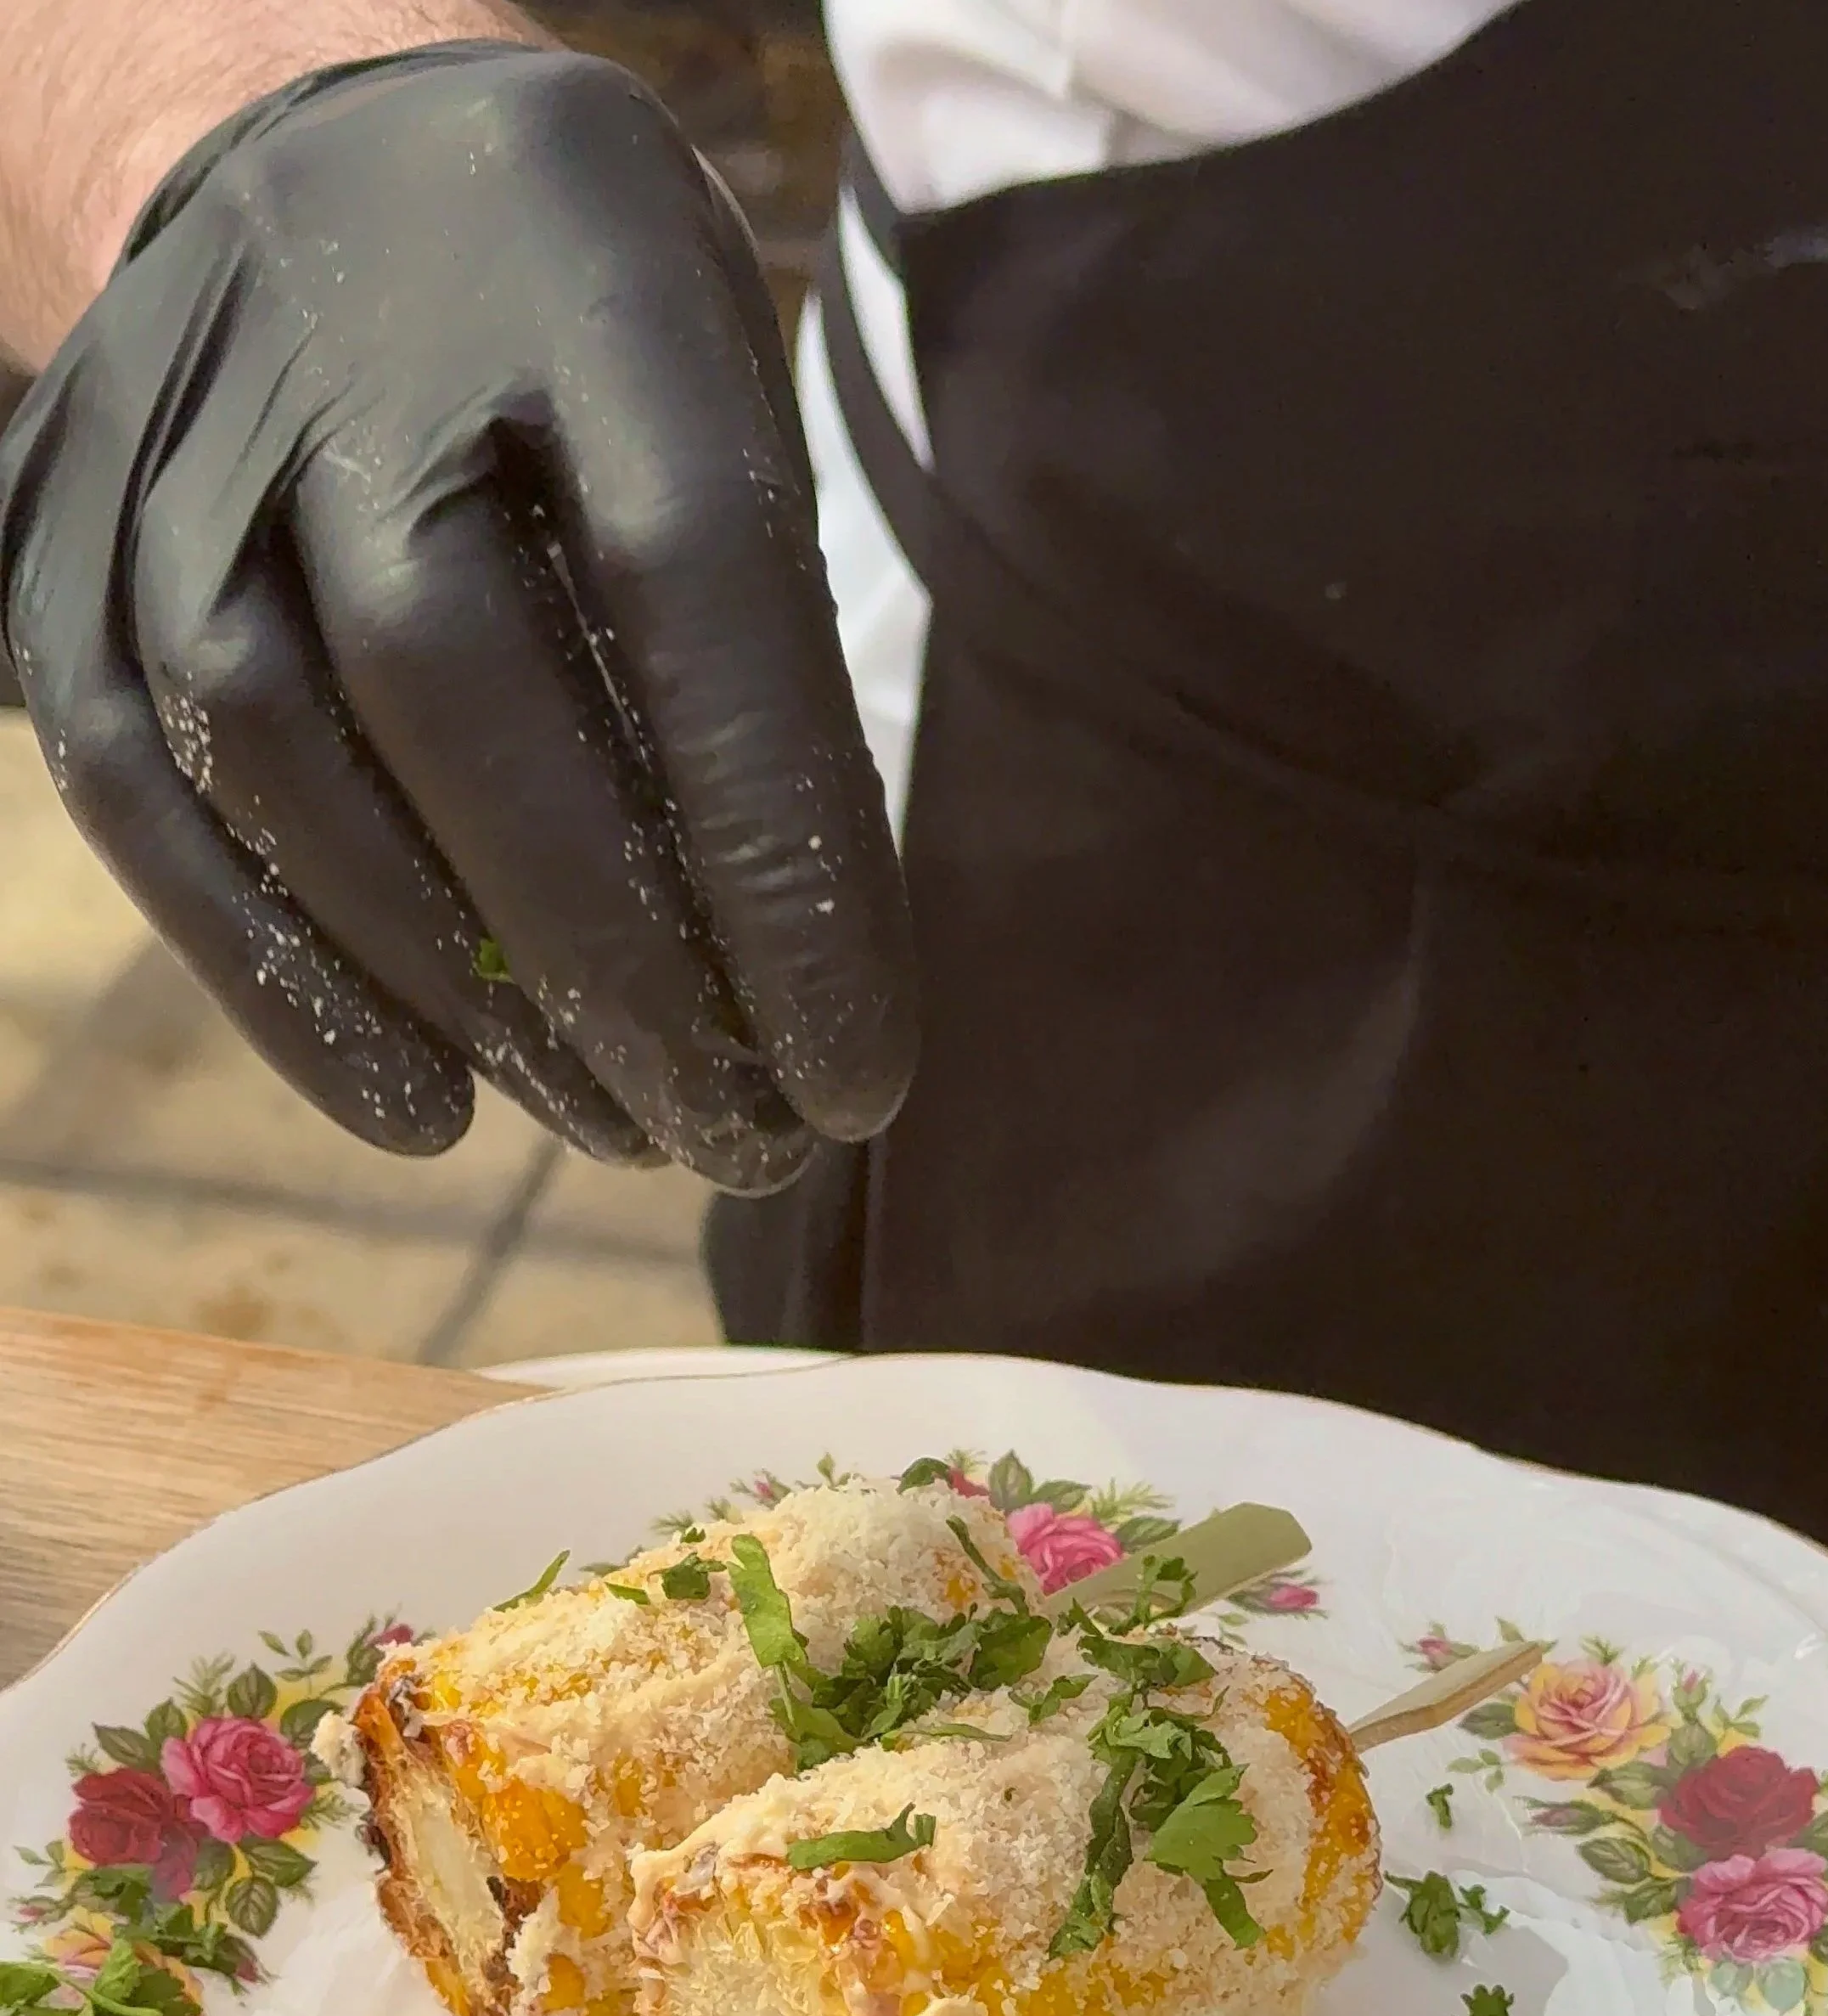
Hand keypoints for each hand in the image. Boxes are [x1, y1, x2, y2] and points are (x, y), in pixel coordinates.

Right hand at [0, 44, 914, 1181]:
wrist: (329, 177)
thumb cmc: (584, 334)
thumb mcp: (719, 399)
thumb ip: (748, 635)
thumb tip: (796, 957)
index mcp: (573, 271)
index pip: (691, 579)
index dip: (779, 860)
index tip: (855, 1068)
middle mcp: (341, 340)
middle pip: (459, 691)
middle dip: (615, 968)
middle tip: (737, 1133)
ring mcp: (169, 443)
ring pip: (285, 764)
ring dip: (463, 999)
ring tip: (615, 1125)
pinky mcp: (56, 551)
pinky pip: (141, 796)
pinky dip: (282, 982)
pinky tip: (424, 1103)